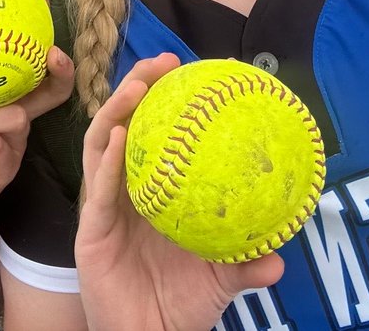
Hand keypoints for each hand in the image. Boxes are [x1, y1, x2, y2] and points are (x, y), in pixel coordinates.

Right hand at [75, 53, 284, 330]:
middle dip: (136, 88)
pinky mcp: (89, 231)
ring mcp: (103, 209)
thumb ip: (243, 265)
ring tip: (137, 86)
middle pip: (122, 126)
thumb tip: (278, 261)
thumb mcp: (219, 280)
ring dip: (116, 112)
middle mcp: (123, 193)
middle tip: (161, 62)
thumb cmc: (179, 307)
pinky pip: (96, 190)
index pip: (153, 135)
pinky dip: (108, 161)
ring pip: (101, 147)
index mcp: (151, 193)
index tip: (188, 70)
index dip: (163, 100)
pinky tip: (119, 138)